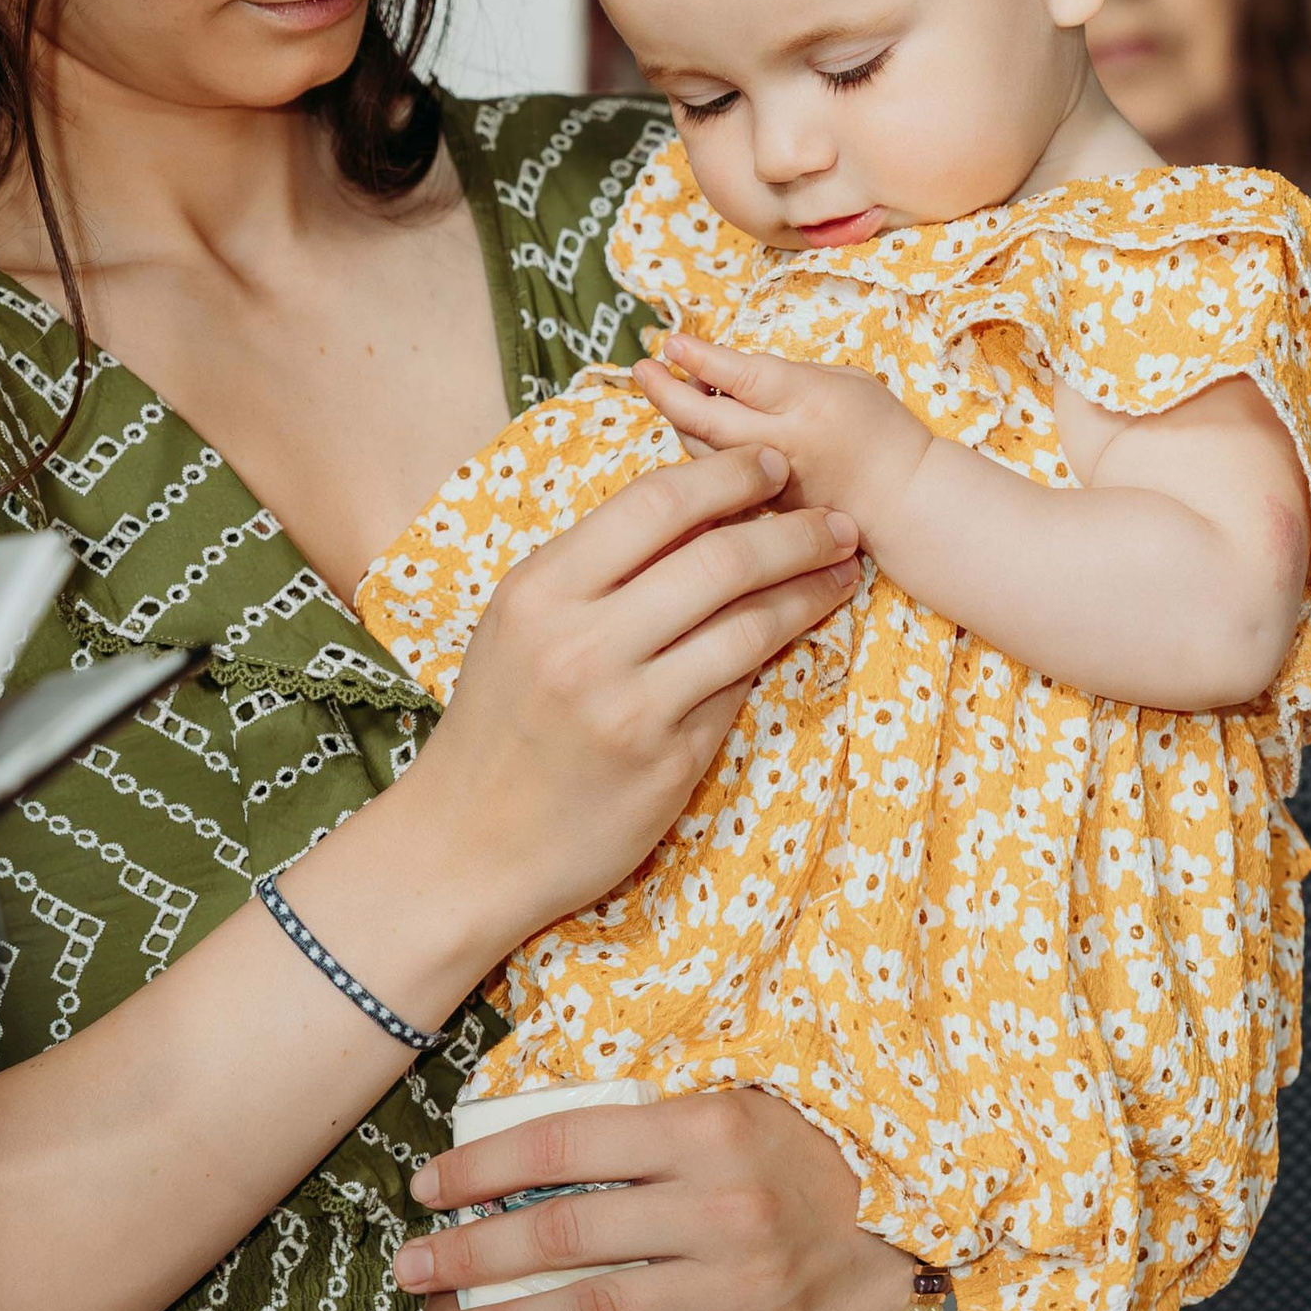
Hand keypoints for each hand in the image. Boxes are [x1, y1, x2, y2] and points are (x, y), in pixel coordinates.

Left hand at [390, 1086, 913, 1310]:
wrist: (925, 1217)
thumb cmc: (807, 1155)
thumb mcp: (732, 1109)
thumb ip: (645, 1126)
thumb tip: (529, 1136)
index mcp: (704, 1129)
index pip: (564, 1146)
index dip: (483, 1168)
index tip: (426, 1189)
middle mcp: (720, 1206)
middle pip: (565, 1234)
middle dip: (471, 1255)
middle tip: (408, 1271)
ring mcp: (746, 1285)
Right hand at [402, 443, 860, 957]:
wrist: (467, 845)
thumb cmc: (499, 724)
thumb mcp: (521, 627)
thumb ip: (594, 569)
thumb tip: (695, 504)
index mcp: (541, 591)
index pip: (655, 503)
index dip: (728, 475)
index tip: (774, 465)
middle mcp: (581, 643)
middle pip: (718, 558)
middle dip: (793, 529)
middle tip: (836, 519)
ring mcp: (627, 707)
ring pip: (747, 624)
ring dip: (808, 589)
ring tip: (843, 569)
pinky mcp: (665, 763)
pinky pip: (738, 688)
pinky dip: (774, 652)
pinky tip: (799, 631)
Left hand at [635, 334, 927, 535]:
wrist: (904, 502)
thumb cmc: (882, 430)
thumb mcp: (845, 381)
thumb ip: (787, 378)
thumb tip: (731, 374)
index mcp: (808, 403)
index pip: (744, 379)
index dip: (702, 360)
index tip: (671, 343)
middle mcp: (781, 443)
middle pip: (706, 420)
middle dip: (666, 393)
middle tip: (642, 368)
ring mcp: (767, 481)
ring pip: (702, 450)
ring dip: (680, 417)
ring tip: (669, 387)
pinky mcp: (762, 509)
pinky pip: (716, 477)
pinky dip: (699, 448)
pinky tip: (695, 426)